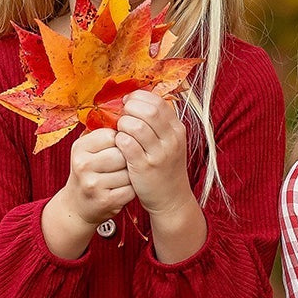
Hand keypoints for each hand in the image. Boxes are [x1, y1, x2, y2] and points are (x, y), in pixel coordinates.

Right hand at [41, 128, 133, 256]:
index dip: (122, 141)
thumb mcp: (87, 150)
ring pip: (128, 172)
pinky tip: (124, 188)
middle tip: (124, 164)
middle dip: (128, 158)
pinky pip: (130, 190)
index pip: (113, 135)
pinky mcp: (106, 201)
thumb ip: (102, 133)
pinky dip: (132, 189)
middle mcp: (83, 165)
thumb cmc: (89, 172)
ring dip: (131, 174)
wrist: (78, 205)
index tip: (120, 147)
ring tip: (124, 176)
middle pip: (122, 154)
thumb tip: (128, 110)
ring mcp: (93, 184)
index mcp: (80, 147)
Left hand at [115, 91, 194, 217]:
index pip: (158, 102)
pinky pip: (127, 144)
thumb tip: (134, 100)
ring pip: (137, 126)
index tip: (128, 103)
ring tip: (121, 132)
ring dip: (123, 125)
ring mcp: (159, 154)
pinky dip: (119, 140)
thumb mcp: (169, 142)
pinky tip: (119, 145)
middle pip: (148, 111)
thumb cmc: (164, 167)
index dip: (139, 98)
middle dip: (130, 109)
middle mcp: (172, 140)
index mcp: (177, 129)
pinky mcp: (145, 167)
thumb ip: (157, 123)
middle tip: (122, 116)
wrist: (171, 199)